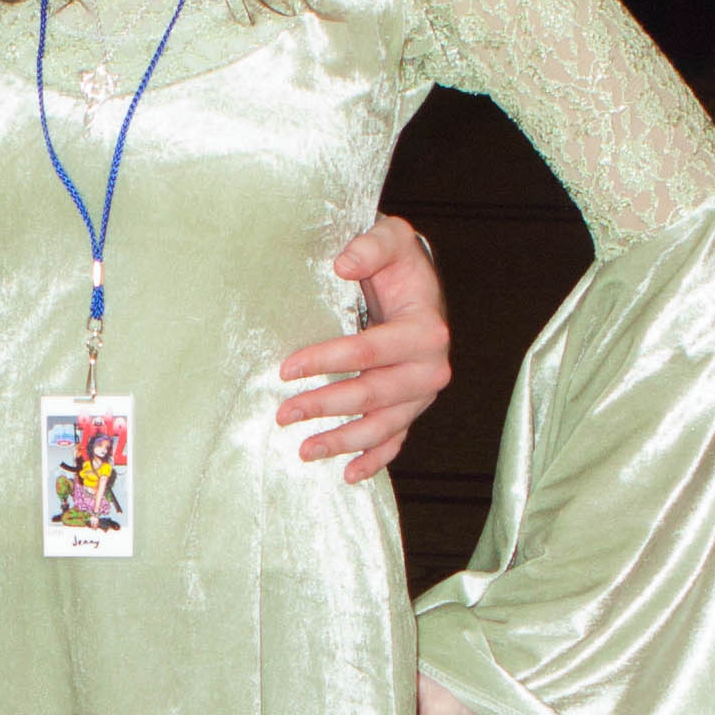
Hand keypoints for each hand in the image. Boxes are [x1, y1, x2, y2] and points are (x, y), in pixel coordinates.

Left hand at [278, 213, 451, 482]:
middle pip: (372, 395)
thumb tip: (344, 263)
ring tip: (305, 450)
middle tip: (284, 414)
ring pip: (382, 427)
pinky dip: (374, 460)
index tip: (287, 368)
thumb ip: (370, 245)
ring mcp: (421, 393)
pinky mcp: (412, 407)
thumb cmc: (400, 264)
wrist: (417, 285)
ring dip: (343, 442)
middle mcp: (430, 368)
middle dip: (326, 406)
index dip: (327, 361)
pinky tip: (349, 474)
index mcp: (425, 330)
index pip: (369, 352)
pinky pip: (396, 441)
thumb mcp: (392, 240)